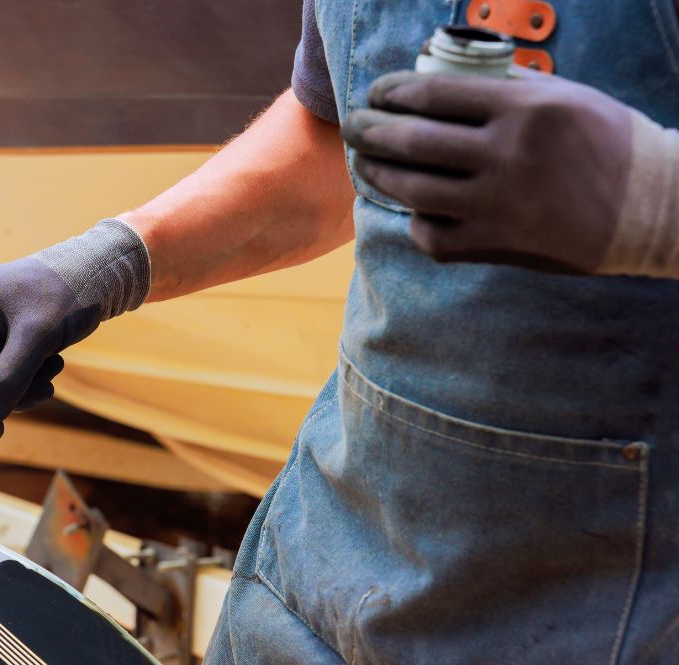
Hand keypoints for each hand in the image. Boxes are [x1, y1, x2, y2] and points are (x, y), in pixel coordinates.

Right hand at [0, 219, 148, 462]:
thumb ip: (11, 375)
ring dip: (15, 392)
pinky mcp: (3, 344)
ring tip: (50, 379)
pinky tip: (51, 371)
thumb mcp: (40, 333)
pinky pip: (2, 379)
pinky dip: (25, 385)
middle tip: (0, 431)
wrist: (101, 273)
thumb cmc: (70, 291)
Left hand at [342, 69, 634, 272]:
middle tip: (354, 127)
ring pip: (413, 189)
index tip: (376, 94)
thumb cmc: (608, 145)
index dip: (392, 93)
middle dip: (370, 131)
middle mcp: (506, 155)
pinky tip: (414, 207)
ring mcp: (497, 204)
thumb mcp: (565, 98)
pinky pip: (432, 234)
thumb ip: (508, 90)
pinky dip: (417, 220)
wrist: (652, 210)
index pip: (434, 95)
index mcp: (524, 109)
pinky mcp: (495, 245)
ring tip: (365, 164)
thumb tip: (447, 81)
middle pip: (412, 141)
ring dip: (378, 174)